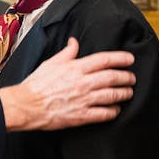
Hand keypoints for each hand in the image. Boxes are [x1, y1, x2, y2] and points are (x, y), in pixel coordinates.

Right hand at [0, 38, 134, 131]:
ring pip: (113, 95)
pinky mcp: (82, 116)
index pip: (104, 60)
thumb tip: (74, 42)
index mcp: (75, 68)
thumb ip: (66, 53)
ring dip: (124, 93)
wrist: (26, 105)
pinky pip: (105, 113)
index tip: (129, 59)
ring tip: (128, 93)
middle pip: (113, 77)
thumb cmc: (36, 85)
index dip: (120, 58)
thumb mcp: (50, 63)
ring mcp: (84, 100)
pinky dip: (114, 111)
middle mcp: (83, 83)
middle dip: (127, 77)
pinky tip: (116, 110)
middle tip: (131, 78)